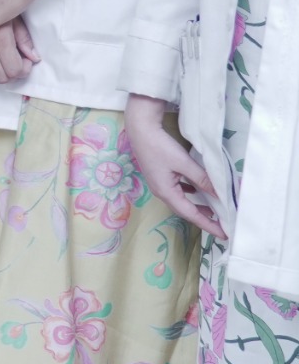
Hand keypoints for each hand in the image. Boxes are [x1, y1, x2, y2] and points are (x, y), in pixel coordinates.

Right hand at [124, 94, 225, 241]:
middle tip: (222, 225)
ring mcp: (160, 184)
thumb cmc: (160, 146)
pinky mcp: (160, 176)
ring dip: (198, 207)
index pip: (191, 214)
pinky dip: (191, 195)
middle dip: (204, 219)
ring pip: (182, 201)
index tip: (224, 234)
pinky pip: (178, 191)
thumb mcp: (184, 163)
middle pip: (185, 211)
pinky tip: (198, 191)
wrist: (140, 129)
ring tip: (214, 211)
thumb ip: (202, 179)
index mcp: (166, 192)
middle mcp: (162, 192)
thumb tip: (221, 194)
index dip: (208, 225)